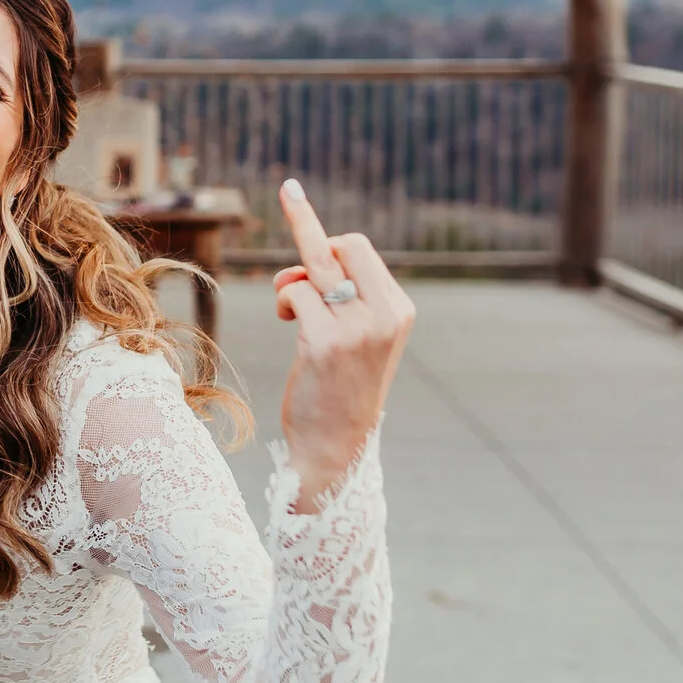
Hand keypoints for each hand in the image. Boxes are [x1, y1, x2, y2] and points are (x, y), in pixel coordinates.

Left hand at [267, 179, 412, 511]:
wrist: (335, 445)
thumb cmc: (338, 384)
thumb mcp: (355, 334)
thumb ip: (340, 293)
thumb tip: (304, 257)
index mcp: (399, 310)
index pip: (360, 249)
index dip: (328, 249)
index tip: (309, 270)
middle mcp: (386, 316)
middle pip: (344, 244)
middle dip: (307, 237)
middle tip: (287, 267)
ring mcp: (359, 329)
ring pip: (316, 263)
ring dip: (289, 279)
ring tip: (286, 308)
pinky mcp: (327, 343)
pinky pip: (295, 292)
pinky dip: (284, 300)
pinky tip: (286, 320)